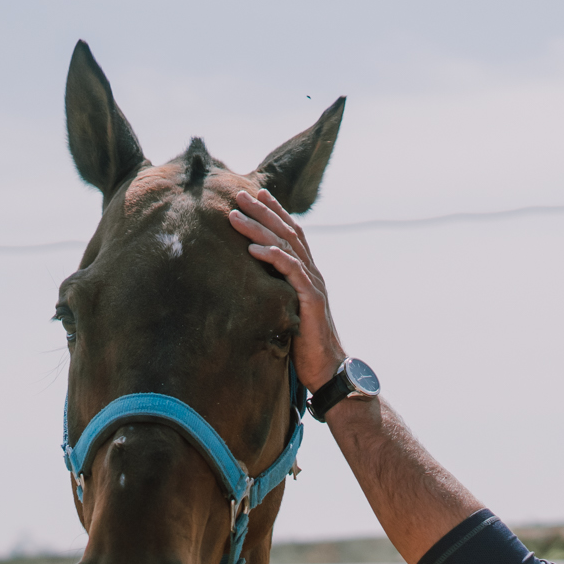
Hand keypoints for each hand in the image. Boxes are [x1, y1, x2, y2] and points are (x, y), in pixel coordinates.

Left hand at [230, 188, 344, 390]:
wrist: (328, 368)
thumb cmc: (304, 344)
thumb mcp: (286, 311)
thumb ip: (276, 293)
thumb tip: (252, 286)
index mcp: (307, 273)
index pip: (292, 233)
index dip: (275, 212)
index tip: (256, 195)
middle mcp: (312, 272)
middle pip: (287, 232)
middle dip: (263, 211)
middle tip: (240, 195)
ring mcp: (313, 284)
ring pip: (286, 247)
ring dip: (259, 229)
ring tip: (236, 217)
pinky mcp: (312, 299)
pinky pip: (291, 272)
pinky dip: (272, 258)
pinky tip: (252, 250)